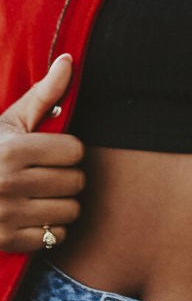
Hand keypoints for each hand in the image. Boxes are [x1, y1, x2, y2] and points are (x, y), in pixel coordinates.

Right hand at [0, 56, 82, 251]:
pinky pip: (56, 237)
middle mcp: (7, 183)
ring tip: (39, 194)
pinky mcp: (5, 241)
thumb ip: (43, 95)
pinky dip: (50, 229)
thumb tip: (68, 59)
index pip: (76, 151)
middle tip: (44, 174)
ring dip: (61, 204)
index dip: (66, 151)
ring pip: (71, 211)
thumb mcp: (8, 123)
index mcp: (11, 150)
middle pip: (77, 182)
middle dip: (65, 177)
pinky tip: (31, 216)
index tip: (49, 152)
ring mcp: (5, 215)